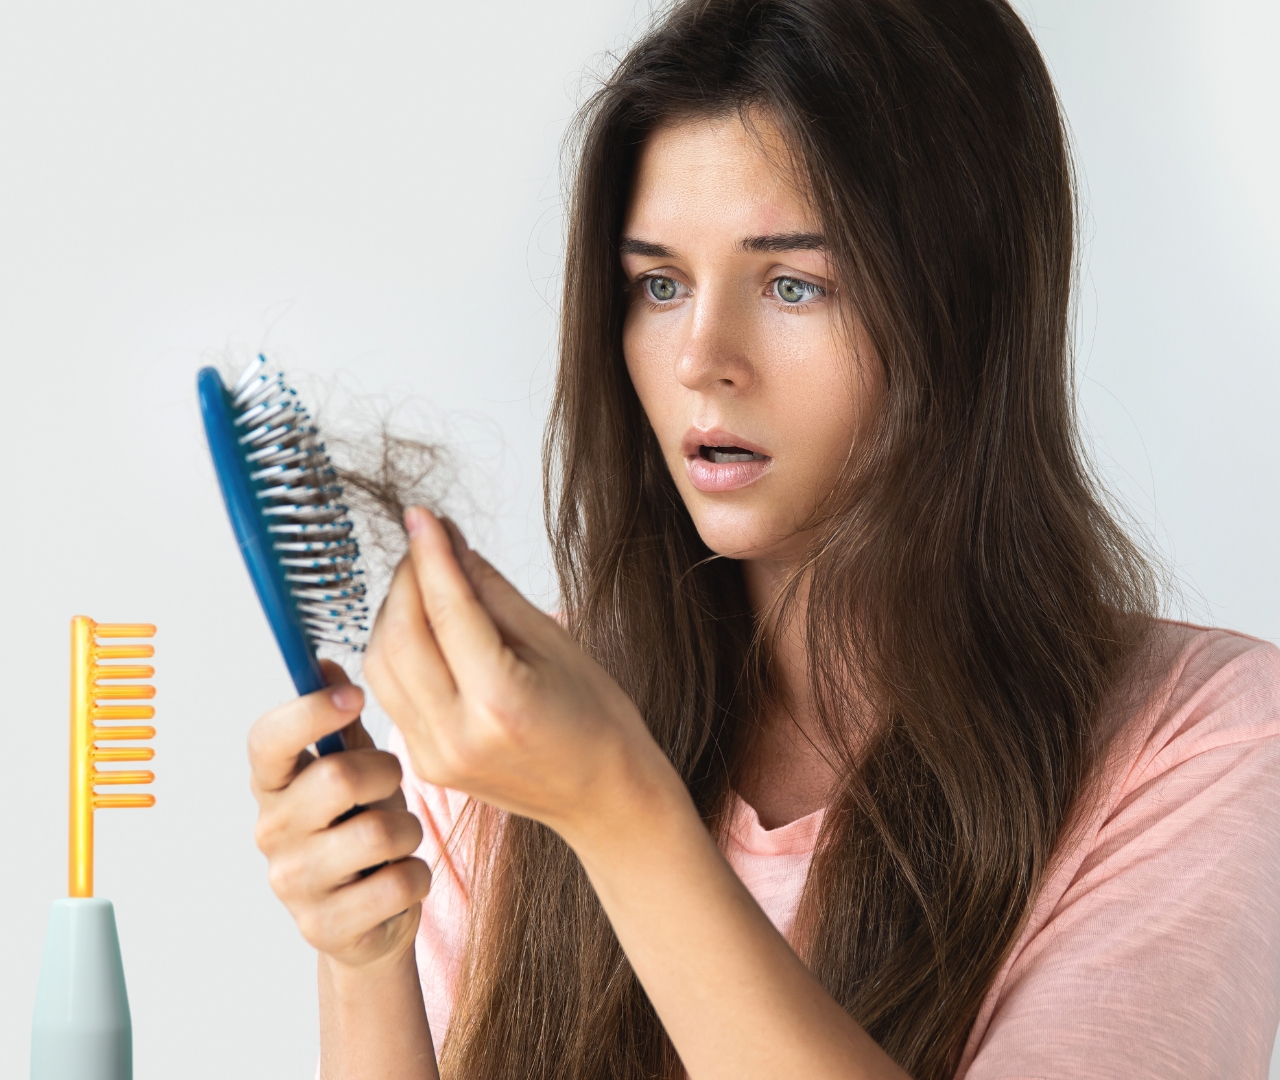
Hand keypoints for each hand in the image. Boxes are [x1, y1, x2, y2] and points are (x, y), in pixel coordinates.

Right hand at [248, 661, 431, 968]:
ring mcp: (292, 883)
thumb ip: (340, 722)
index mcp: (273, 783)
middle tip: (391, 788)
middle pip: (339, 778)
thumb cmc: (359, 826)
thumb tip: (324, 663)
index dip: (310, 712)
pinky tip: (398, 879)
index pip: (268, 739)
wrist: (366, 920)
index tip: (355, 696)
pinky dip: (416, 877)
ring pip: (379, 832)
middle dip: (387, 776)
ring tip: (396, 839)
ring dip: (408, 830)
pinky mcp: (324, 927)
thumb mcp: (353, 768)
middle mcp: (271, 830)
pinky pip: (399, 883)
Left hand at [362, 507, 681, 847]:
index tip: (422, 515)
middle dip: (405, 580)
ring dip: (393, 613)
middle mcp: (456, 735)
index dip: (429, 555)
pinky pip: (390, 692)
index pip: (446, 611)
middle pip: (399, 637)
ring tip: (426, 585)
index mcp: (500, 703)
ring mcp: (433, 755)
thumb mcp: (554, 641)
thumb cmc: (595, 719)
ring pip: (381, 664)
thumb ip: (491, 591)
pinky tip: (423, 628)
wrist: (603, 796)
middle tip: (427, 545)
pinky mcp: (423, 762)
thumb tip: (448, 541)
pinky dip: (396, 650)